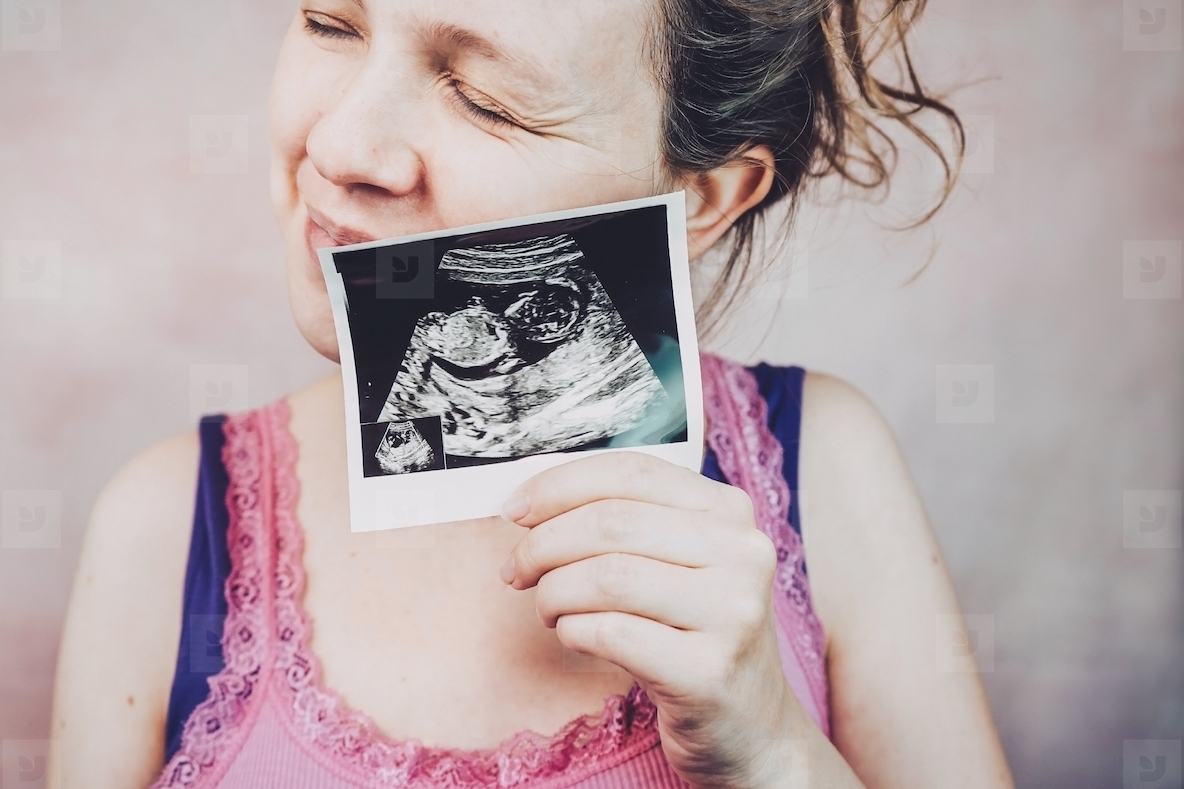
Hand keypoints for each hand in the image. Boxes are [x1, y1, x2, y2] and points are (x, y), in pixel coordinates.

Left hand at [500, 451, 804, 787]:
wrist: (751, 727)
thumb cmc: (694, 636)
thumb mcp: (679, 563)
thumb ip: (625, 522)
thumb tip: (531, 500)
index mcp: (729, 511)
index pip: (632, 471)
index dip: (561, 484)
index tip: (516, 508)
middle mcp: (742, 553)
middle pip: (612, 522)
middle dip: (543, 543)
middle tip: (517, 569)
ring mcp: (732, 613)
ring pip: (607, 576)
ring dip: (554, 591)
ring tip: (547, 608)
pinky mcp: (709, 672)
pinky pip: (612, 634)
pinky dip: (575, 630)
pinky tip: (574, 636)